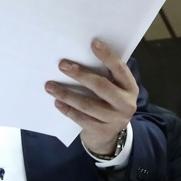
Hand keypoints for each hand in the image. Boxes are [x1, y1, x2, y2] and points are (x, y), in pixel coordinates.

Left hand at [45, 40, 138, 154]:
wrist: (110, 136)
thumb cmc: (109, 104)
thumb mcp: (114, 90)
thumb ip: (106, 75)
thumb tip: (80, 55)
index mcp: (130, 88)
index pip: (120, 69)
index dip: (107, 56)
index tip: (93, 43)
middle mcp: (126, 104)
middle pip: (101, 86)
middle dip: (80, 74)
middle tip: (62, 65)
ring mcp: (115, 119)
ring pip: (87, 104)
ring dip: (66, 94)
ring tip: (50, 86)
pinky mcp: (102, 131)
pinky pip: (81, 118)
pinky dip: (67, 109)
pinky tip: (57, 102)